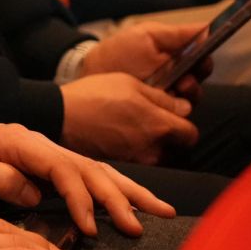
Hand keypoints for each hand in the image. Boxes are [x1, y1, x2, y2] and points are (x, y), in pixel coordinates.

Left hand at [0, 121, 170, 237]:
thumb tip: (30, 191)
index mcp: (16, 141)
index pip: (59, 166)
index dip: (79, 196)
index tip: (92, 226)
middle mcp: (35, 144)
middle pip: (86, 166)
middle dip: (118, 195)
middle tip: (144, 224)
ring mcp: (40, 155)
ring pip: (93, 170)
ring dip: (126, 191)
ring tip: (161, 211)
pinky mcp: (41, 169)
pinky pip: (83, 179)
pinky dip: (111, 191)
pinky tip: (133, 205)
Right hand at [59, 73, 196, 164]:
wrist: (59, 116)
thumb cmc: (92, 96)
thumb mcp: (129, 83)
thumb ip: (162, 97)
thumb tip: (183, 107)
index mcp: (159, 125)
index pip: (190, 134)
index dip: (183, 124)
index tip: (173, 118)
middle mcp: (152, 147)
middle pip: (176, 149)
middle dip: (170, 139)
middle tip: (151, 124)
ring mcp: (136, 160)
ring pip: (157, 157)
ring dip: (152, 147)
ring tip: (132, 132)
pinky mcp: (121, 167)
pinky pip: (138, 162)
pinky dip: (135, 153)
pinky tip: (119, 140)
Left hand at [80, 22, 209, 98]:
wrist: (93, 75)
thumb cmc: (118, 52)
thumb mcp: (146, 36)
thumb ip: (176, 33)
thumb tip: (208, 28)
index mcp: (174, 54)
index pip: (201, 57)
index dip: (205, 57)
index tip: (204, 56)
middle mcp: (175, 75)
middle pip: (201, 78)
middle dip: (198, 76)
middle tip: (187, 77)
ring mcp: (169, 94)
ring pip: (193, 97)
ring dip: (190, 92)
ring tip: (178, 88)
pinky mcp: (160, 111)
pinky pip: (179, 113)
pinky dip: (177, 108)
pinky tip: (167, 101)